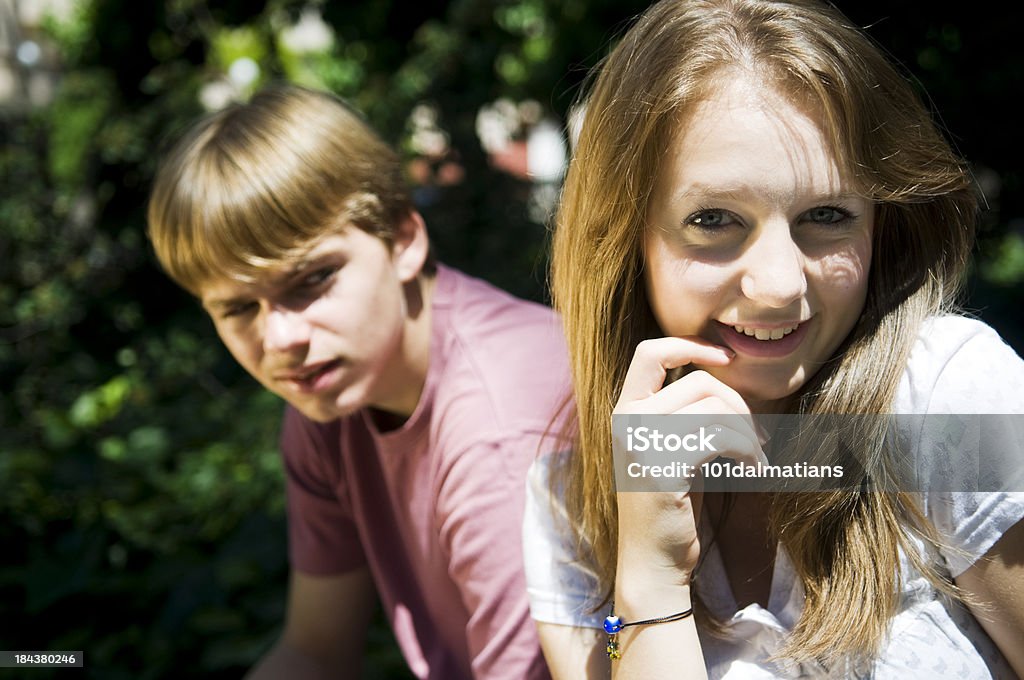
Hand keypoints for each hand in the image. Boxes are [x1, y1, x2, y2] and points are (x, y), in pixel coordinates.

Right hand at [612, 337, 765, 602]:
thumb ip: (683, 412)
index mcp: (626, 410)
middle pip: (699, 382)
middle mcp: (627, 420)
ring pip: (714, 408)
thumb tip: (726, 378)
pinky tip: (753, 471)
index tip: (725, 358)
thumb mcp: (673, 447)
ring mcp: (641, 442)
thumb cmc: (672, 504)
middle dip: (739, 405)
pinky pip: (720, 436)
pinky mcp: (662, 466)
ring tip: (756, 458)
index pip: (650, 352)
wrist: (654, 559)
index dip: (690, 345)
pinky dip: (747, 451)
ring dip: (748, 433)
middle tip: (756, 438)